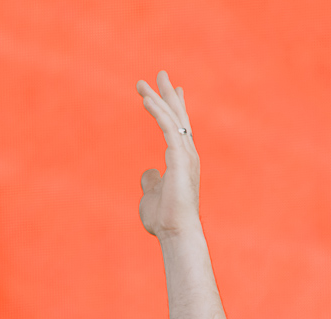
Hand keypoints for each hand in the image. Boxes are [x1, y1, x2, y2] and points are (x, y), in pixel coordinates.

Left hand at [136, 71, 200, 238]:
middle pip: (178, 116)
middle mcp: (187, 153)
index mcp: (182, 160)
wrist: (176, 231)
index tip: (173, 89)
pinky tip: (146, 100)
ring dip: (158, 98)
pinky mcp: (179, 158)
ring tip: (143, 82)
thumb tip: (148, 172)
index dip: (174, 108)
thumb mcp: (152, 195)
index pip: (178, 128)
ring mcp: (185, 154)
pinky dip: (157, 112)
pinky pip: (167, 128)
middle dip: (168, 94)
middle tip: (160, 74)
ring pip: (171, 119)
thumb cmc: (165, 218)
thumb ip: (151, 181)